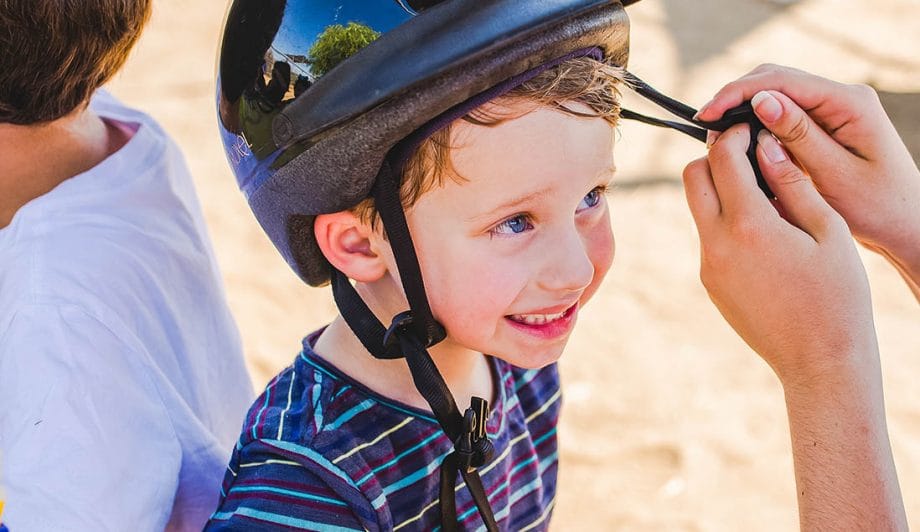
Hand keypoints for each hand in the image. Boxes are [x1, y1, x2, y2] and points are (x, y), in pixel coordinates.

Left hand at [684, 124, 875, 385]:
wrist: (820, 361)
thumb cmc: (838, 295)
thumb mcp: (829, 231)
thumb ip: (794, 183)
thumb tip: (768, 144)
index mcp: (749, 225)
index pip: (722, 158)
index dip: (734, 135)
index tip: (751, 128)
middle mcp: (716, 244)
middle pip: (693, 178)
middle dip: (715, 157)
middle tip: (749, 155)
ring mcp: (708, 266)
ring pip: (697, 208)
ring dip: (720, 190)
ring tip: (763, 193)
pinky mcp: (709, 283)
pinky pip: (708, 237)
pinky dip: (725, 221)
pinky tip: (763, 230)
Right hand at [697, 65, 919, 291]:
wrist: (905, 226)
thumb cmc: (877, 208)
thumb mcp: (834, 175)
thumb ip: (798, 136)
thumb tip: (761, 101)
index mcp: (850, 103)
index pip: (783, 81)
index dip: (738, 93)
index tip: (706, 115)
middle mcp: (841, 98)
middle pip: (776, 81)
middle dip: (735, 99)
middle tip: (704, 127)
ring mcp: (832, 111)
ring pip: (776, 96)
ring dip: (742, 112)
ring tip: (715, 138)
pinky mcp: (823, 127)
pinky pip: (783, 116)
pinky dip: (756, 126)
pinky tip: (737, 144)